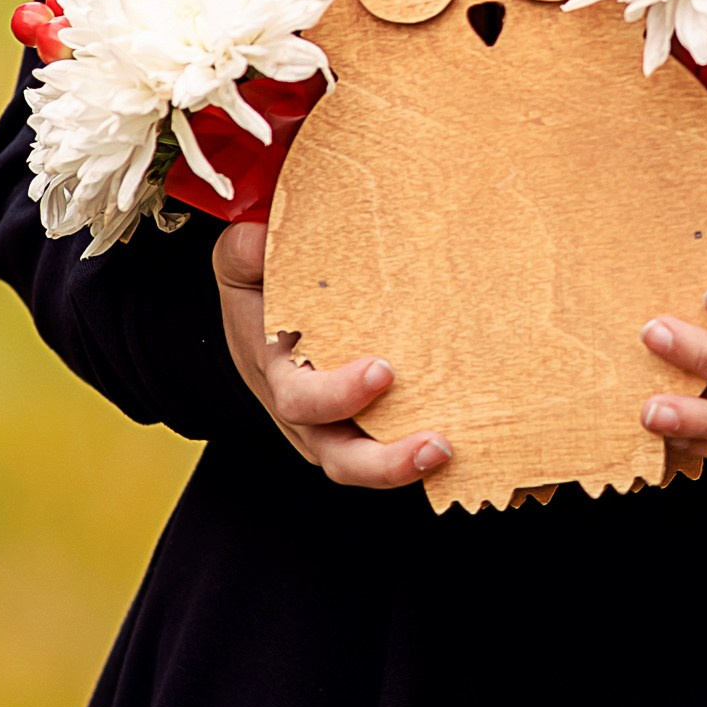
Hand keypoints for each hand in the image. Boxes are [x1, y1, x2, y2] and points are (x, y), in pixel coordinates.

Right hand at [211, 220, 446, 488]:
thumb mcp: (241, 263)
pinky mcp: (366, 425)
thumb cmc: (259, 288)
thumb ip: (245, 252)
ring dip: (411, 465)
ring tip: (450, 451)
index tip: (382, 371)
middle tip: (435, 443)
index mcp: (279, 375)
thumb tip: (257, 242)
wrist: (264, 311)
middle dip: (387, 461)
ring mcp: (337, 427)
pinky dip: (420, 452)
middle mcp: (308, 415)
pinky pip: (392, 447)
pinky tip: (465, 440)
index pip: (302, 401)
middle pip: (340, 457)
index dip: (338, 395)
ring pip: (369, 465)